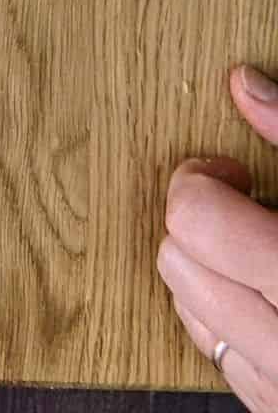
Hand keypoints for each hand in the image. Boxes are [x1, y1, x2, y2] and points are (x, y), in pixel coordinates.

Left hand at [158, 65, 277, 411]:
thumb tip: (246, 87)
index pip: (197, 221)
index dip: (204, 180)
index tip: (234, 171)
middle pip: (177, 263)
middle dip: (200, 221)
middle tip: (249, 202)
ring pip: (190, 314)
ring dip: (208, 270)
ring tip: (260, 246)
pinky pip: (223, 360)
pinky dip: (228, 318)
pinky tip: (270, 293)